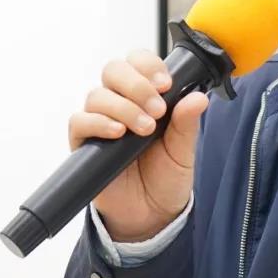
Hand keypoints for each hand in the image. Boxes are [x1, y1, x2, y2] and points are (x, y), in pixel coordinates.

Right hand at [68, 48, 208, 241]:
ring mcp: (100, 122)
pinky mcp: (84, 144)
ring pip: (97, 94)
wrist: (151, 215)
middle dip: (137, 84)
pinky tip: (118, 133)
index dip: (148, 65)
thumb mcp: (183, 150)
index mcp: (146, 97)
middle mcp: (120, 104)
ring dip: (124, 107)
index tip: (166, 84)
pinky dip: (98, 123)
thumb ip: (187, 123)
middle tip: (157, 108)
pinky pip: (79, 122)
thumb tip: (198, 97)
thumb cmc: (166, 177)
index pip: (138, 62)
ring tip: (145, 128)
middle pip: (114, 70)